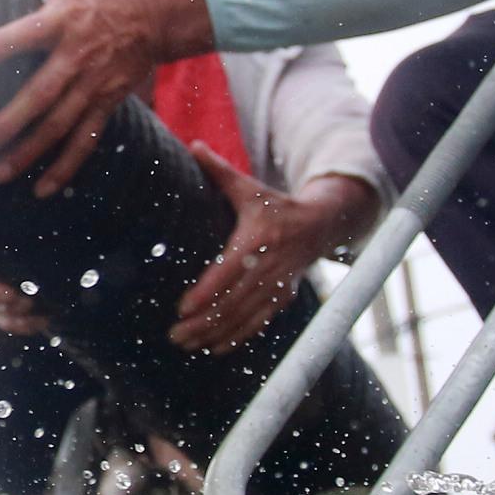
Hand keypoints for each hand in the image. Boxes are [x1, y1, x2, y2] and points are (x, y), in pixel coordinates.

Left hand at [0, 0, 214, 198]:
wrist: (164, 10)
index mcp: (64, 18)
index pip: (30, 32)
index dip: (4, 44)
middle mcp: (79, 55)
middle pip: (43, 94)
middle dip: (10, 121)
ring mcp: (95, 84)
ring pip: (60, 125)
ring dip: (29, 152)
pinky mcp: (108, 101)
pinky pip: (86, 140)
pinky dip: (65, 167)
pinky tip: (41, 189)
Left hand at [168, 147, 370, 352]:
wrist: (320, 225)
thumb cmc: (276, 205)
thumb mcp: (250, 188)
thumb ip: (221, 172)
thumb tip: (193, 146)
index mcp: (258, 239)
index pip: (228, 272)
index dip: (206, 293)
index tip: (181, 309)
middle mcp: (269, 267)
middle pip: (232, 302)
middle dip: (202, 322)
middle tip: (174, 335)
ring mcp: (278, 286)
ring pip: (244, 317)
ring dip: (214, 334)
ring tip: (186, 344)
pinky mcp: (283, 298)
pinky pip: (259, 324)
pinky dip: (237, 338)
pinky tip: (214, 348)